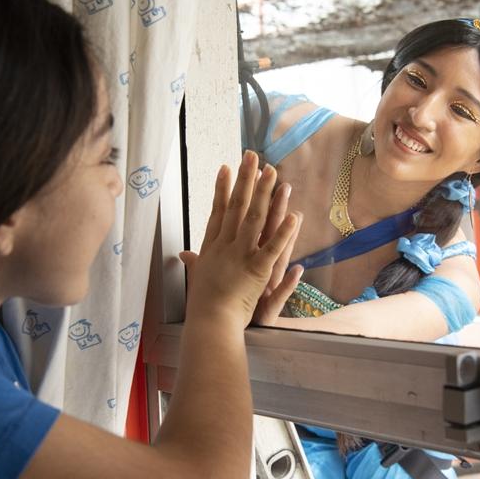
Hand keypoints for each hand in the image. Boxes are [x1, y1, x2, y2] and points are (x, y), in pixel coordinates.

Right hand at [179, 151, 299, 328]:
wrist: (209, 322)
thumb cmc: (202, 304)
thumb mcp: (197, 277)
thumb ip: (195, 262)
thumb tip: (185, 253)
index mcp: (212, 246)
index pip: (218, 210)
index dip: (223, 188)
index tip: (227, 167)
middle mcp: (225, 245)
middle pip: (237, 206)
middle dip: (245, 179)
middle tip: (252, 156)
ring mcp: (241, 255)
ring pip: (255, 218)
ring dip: (265, 194)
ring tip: (274, 173)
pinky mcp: (257, 269)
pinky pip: (273, 248)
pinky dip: (284, 232)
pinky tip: (294, 216)